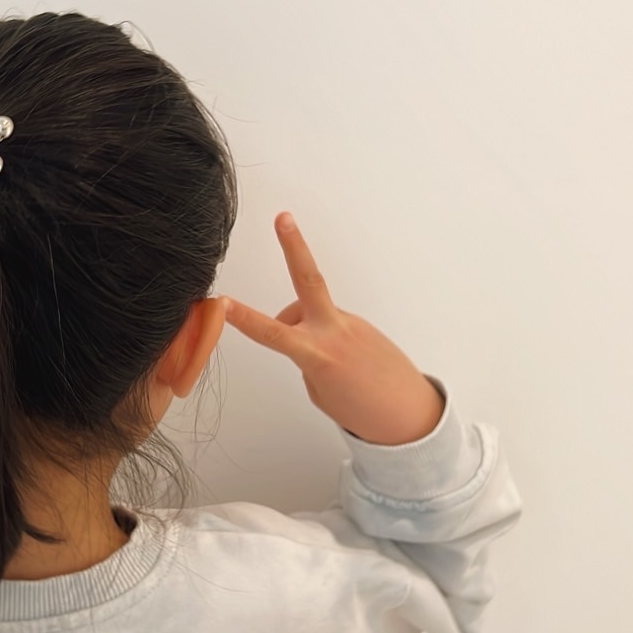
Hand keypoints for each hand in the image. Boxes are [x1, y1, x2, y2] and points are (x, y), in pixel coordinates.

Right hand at [223, 212, 443, 445]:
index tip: (222, 302)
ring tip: (324, 366)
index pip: (272, 333)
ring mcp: (351, 325)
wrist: (410, 414)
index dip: (244, 318)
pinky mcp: (362, 326)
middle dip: (294, 247)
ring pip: (311, 312)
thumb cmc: (364, 411)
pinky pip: (328, 325)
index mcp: (318, 355)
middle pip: (308, 280)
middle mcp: (334, 332)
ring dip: (302, 328)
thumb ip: (306, 360)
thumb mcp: (319, 392)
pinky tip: (341, 364)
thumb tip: (304, 339)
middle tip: (283, 217)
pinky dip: (323, 340)